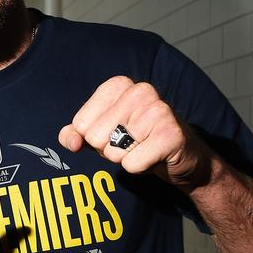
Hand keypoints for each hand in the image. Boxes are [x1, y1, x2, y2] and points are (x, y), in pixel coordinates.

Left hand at [58, 76, 212, 189]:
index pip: (81, 123)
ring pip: (114, 151)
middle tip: (131, 144)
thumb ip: (75, 134)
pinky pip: (133, 163)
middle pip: (96, 137)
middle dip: (109, 149)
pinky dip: (140, 167)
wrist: (180, 157)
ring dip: (126, 158)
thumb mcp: (99, 134)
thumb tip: (71, 141)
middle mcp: (140, 91)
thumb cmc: (135, 141)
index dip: (93, 138)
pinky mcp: (171, 134)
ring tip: (143, 148)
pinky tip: (154, 156)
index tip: (115, 134)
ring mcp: (158, 110)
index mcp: (118, 85)